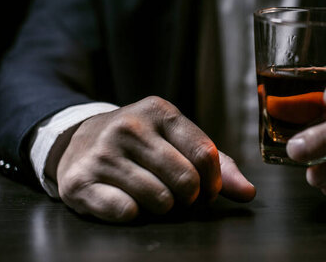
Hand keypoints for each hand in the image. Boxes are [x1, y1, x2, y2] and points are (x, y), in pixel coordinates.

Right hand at [47, 96, 255, 221]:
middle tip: (181, 198)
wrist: (77, 141)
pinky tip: (127, 201)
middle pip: (186, 180)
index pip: (205, 154)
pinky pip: (125, 211)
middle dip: (190, 198)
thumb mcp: (176, 140)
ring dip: (163, 208)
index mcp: (160, 111)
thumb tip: (247, 192)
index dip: (213, 182)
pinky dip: (134, 214)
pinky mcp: (80, 180)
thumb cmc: (140, 144)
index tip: (207, 191)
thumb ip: (217, 164)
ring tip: (154, 196)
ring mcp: (103, 153)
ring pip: (159, 199)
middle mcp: (129, 127)